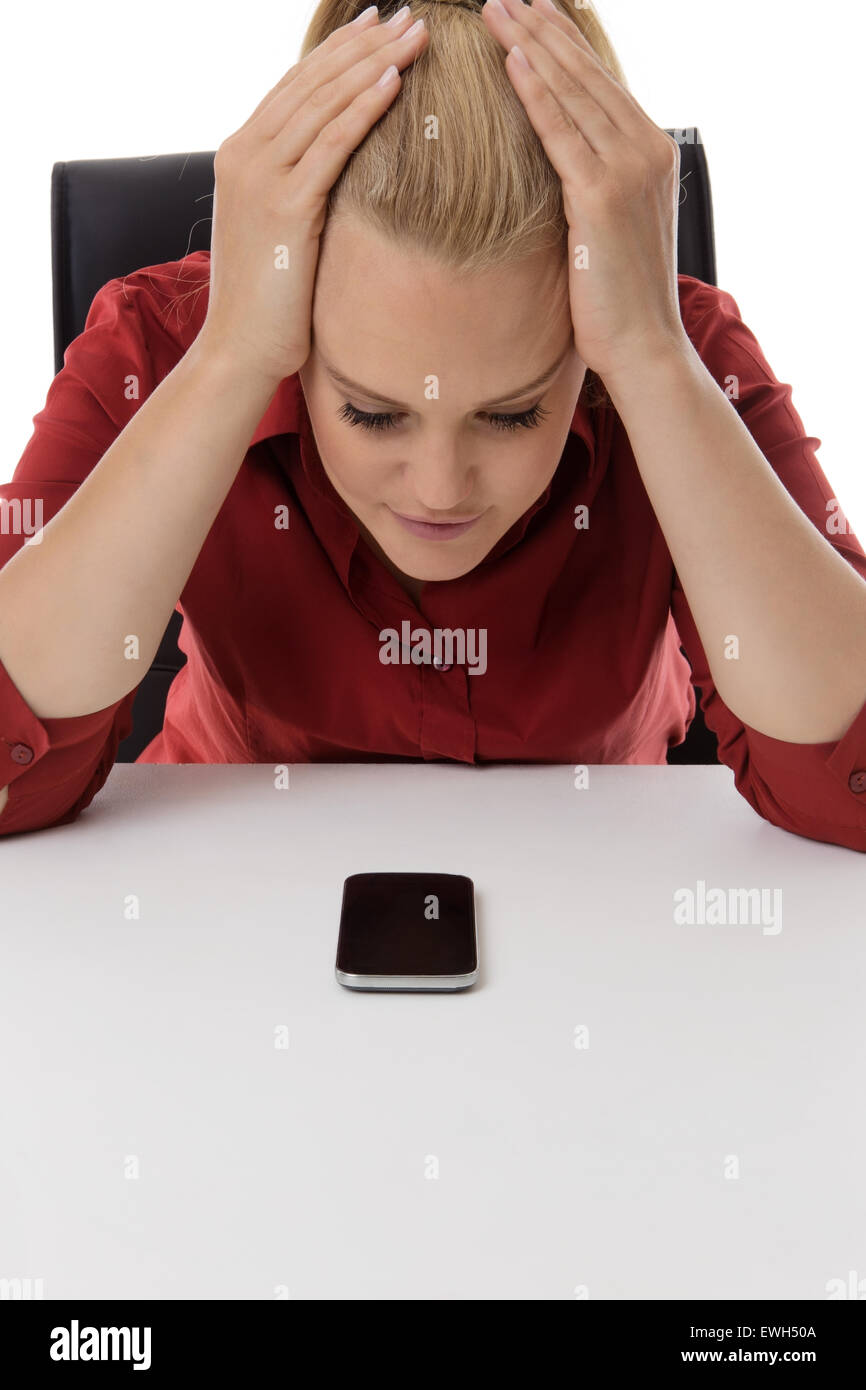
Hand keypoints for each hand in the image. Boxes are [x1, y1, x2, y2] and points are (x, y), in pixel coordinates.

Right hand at [197, 6, 428, 385]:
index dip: (340, 51)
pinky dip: (363, 109)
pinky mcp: (283, 206)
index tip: (380, 24)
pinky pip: (331, 145)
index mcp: (240, 154)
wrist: (239, 350)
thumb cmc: (267, 302)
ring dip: (374, 64)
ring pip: (324, 103)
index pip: (296, 85)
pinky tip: (394, 82)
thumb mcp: (279, 230)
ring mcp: (259, 177)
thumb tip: (335, 172)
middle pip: (313, 81)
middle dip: (365, 44)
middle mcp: (244, 153)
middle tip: (411, 15)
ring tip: (417, 35)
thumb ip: (297, 190)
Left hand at [482, 0, 687, 381]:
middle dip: (541, 28)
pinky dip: (536, 94)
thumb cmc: (619, 299)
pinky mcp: (603, 197)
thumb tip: (561, 169)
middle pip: (584, 75)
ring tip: (496, 10)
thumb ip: (593, 187)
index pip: (599, 83)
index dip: (562, 42)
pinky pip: (561, 133)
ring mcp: (629, 170)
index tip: (528, 10)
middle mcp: (647, 150)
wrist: (644, 347)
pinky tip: (512, 61)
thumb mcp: (610, 230)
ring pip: (573, 93)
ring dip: (531, 45)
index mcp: (651, 152)